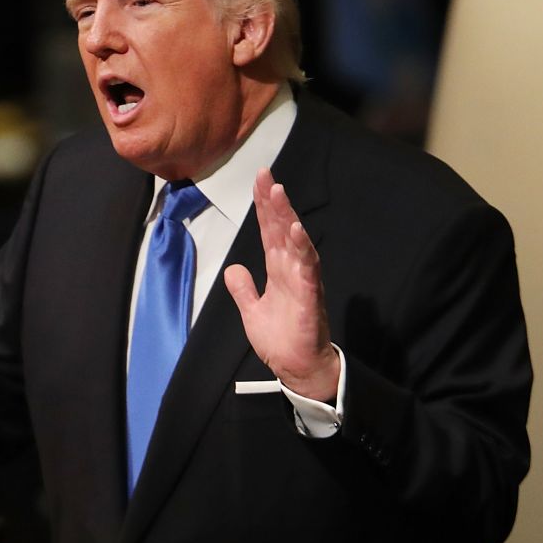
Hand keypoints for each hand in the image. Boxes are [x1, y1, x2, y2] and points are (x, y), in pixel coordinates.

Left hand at [224, 168, 338, 400]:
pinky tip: (297, 231)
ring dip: (287, 217)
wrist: (297, 367)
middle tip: (265, 174)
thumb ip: (243, 288)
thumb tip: (234, 269)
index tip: (259, 180)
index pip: (269, 230)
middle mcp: (291, 268)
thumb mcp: (252, 310)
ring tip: (278, 193)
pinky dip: (302, 250)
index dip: (264, 206)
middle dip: (273, 201)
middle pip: (281, 228)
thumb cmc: (280, 339)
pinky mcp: (309, 296)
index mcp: (278, 269)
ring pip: (295, 242)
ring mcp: (301, 280)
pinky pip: (306, 269)